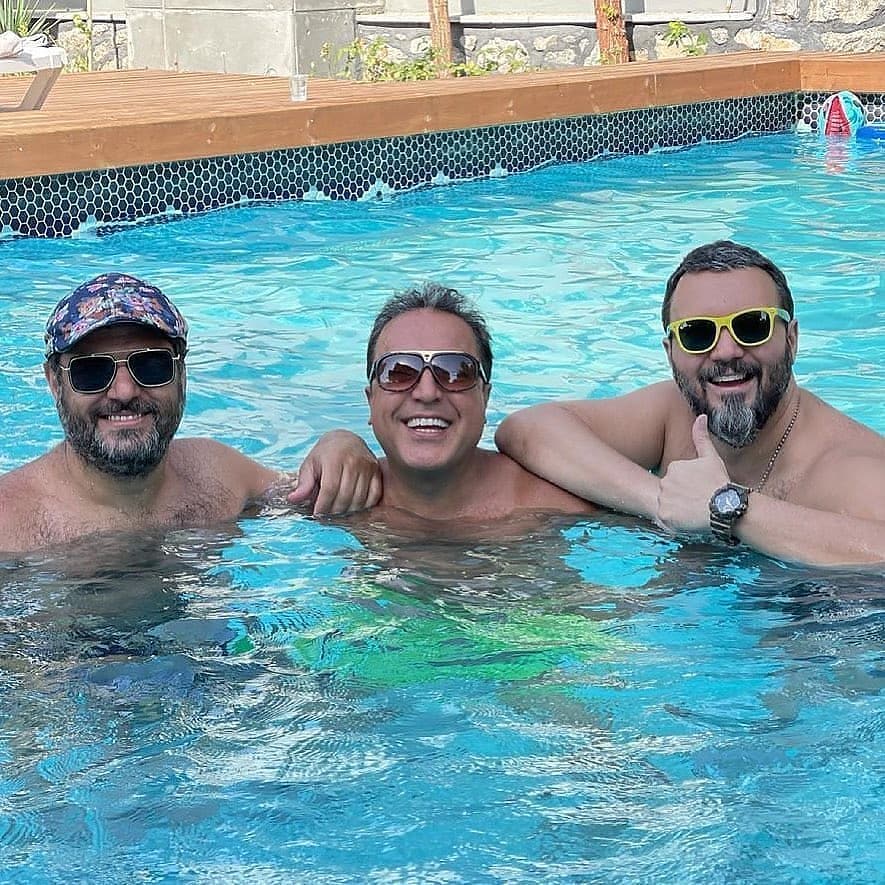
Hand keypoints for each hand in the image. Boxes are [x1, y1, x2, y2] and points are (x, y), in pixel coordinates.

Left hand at [287, 430, 382, 514]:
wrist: (346, 440)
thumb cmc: (325, 454)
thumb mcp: (310, 464)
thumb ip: (303, 483)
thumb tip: (293, 499)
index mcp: (335, 458)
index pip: (330, 489)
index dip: (323, 506)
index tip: (317, 514)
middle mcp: (354, 461)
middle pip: (345, 497)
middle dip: (333, 511)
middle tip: (326, 516)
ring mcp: (368, 467)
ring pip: (359, 500)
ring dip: (347, 511)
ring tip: (337, 512)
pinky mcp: (377, 472)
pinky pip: (373, 496)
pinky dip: (363, 506)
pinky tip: (352, 506)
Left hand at [657, 414, 729, 534]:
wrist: (726, 506)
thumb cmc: (721, 482)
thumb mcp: (711, 458)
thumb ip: (702, 437)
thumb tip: (700, 416)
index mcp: (674, 467)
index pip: (676, 481)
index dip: (689, 488)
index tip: (701, 492)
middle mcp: (665, 481)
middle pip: (670, 493)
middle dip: (682, 499)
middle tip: (700, 503)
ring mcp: (663, 498)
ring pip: (668, 506)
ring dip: (679, 511)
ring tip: (696, 512)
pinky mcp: (665, 514)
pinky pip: (666, 520)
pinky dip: (675, 522)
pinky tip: (690, 520)